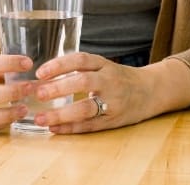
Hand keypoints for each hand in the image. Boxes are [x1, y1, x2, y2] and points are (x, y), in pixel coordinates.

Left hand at [30, 52, 189, 133]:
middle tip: (38, 94)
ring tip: (41, 118)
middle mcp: (109, 80)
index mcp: (104, 64)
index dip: (59, 64)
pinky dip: (71, 128)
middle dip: (59, 88)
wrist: (151, 91)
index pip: (80, 60)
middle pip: (83, 81)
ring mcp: (113, 101)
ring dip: (62, 114)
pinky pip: (90, 126)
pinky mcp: (114, 120)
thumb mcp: (102, 66)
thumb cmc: (118, 77)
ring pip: (87, 108)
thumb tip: (43, 76)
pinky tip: (54, 128)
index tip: (40, 72)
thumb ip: (79, 69)